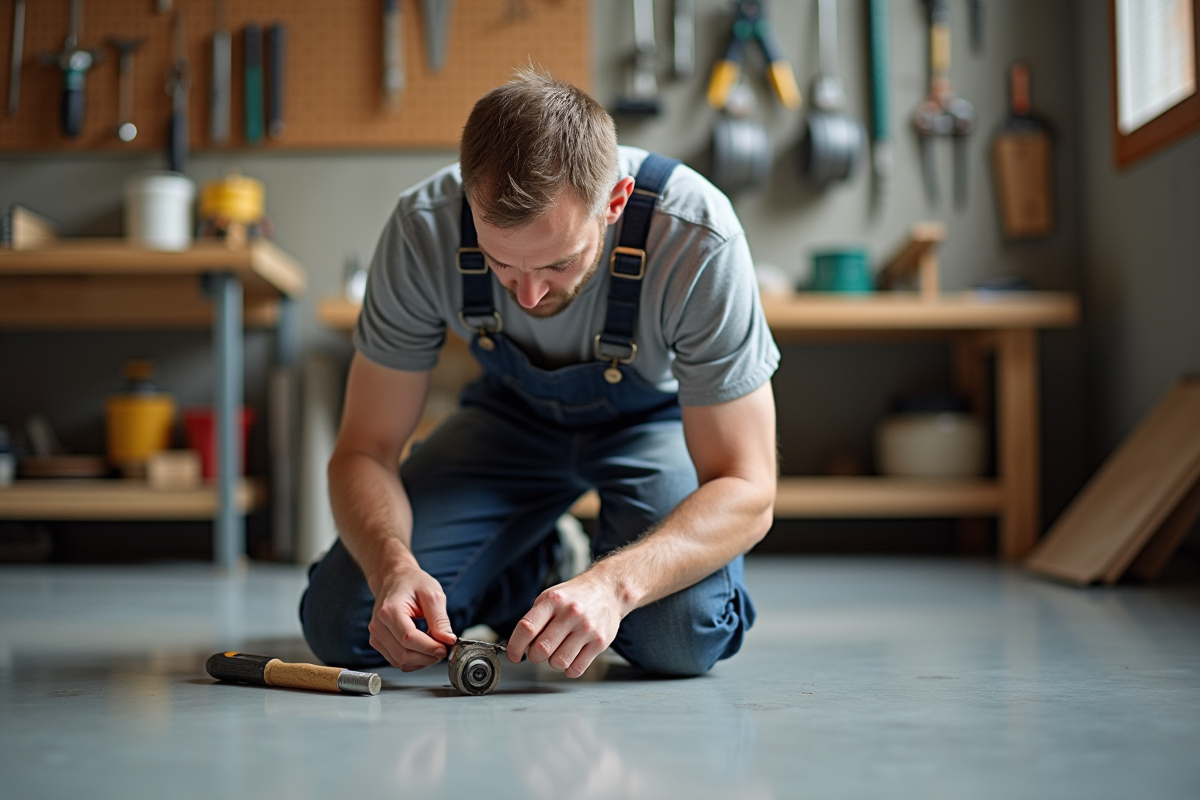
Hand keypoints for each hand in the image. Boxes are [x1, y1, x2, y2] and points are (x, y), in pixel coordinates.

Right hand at [368, 563, 457, 671]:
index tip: (446, 647)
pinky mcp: (379, 643)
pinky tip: (424, 649)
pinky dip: (414, 660)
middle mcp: (378, 626)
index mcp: (389, 611)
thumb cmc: (412, 583)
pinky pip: (397, 661)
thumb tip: (448, 640)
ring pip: (400, 662)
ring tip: (435, 646)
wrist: (395, 579)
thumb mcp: (432, 594)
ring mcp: (376, 636)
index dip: (429, 647)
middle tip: (444, 648)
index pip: (409, 639)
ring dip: (421, 660)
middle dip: (427, 656)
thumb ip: (440, 619)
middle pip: (403, 654)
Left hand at [506, 573, 623, 677]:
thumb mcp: (550, 598)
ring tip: (559, 649)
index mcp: (553, 600)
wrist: (608, 590)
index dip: (515, 646)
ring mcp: (587, 628)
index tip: (514, 655)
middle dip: (535, 656)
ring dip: (553, 662)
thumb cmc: (574, 597)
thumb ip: (535, 620)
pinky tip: (571, 656)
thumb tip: (520, 647)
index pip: (526, 628)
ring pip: (558, 662)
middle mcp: (571, 613)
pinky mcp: (600, 642)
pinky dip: (569, 668)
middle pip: (541, 649)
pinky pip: (576, 669)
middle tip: (539, 650)